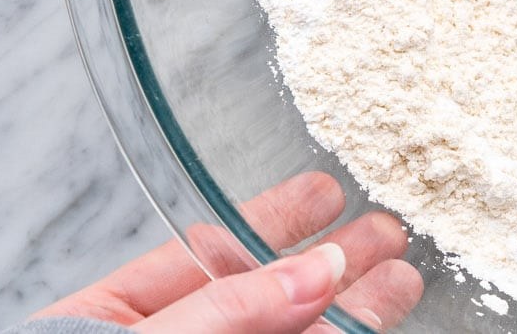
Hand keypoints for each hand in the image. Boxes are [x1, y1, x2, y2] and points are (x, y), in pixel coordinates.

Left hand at [31, 172, 422, 331]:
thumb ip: (225, 309)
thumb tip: (313, 269)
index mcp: (115, 326)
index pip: (203, 257)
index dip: (269, 220)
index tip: (324, 195)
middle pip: (262, 297)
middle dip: (328, 263)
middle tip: (386, 235)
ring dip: (351, 311)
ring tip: (401, 281)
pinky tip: (366, 330)